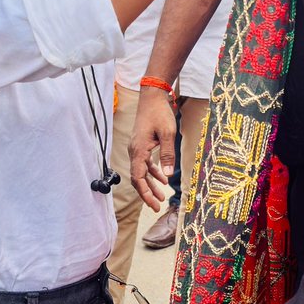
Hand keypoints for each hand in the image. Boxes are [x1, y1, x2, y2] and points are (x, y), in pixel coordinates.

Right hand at [129, 86, 177, 207]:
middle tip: (157, 206)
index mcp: (138, 150)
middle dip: (147, 193)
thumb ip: (167, 155)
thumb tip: (168, 175)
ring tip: (161, 196)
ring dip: (150, 184)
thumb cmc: (159, 113)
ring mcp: (137, 148)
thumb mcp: (168, 134)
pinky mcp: (141, 144)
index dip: (145, 193)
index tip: (154, 204)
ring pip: (141, 172)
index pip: (137, 178)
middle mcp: (134, 151)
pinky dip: (152, 172)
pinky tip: (163, 178)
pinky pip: (144, 163)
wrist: (152, 97)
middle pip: (137, 178)